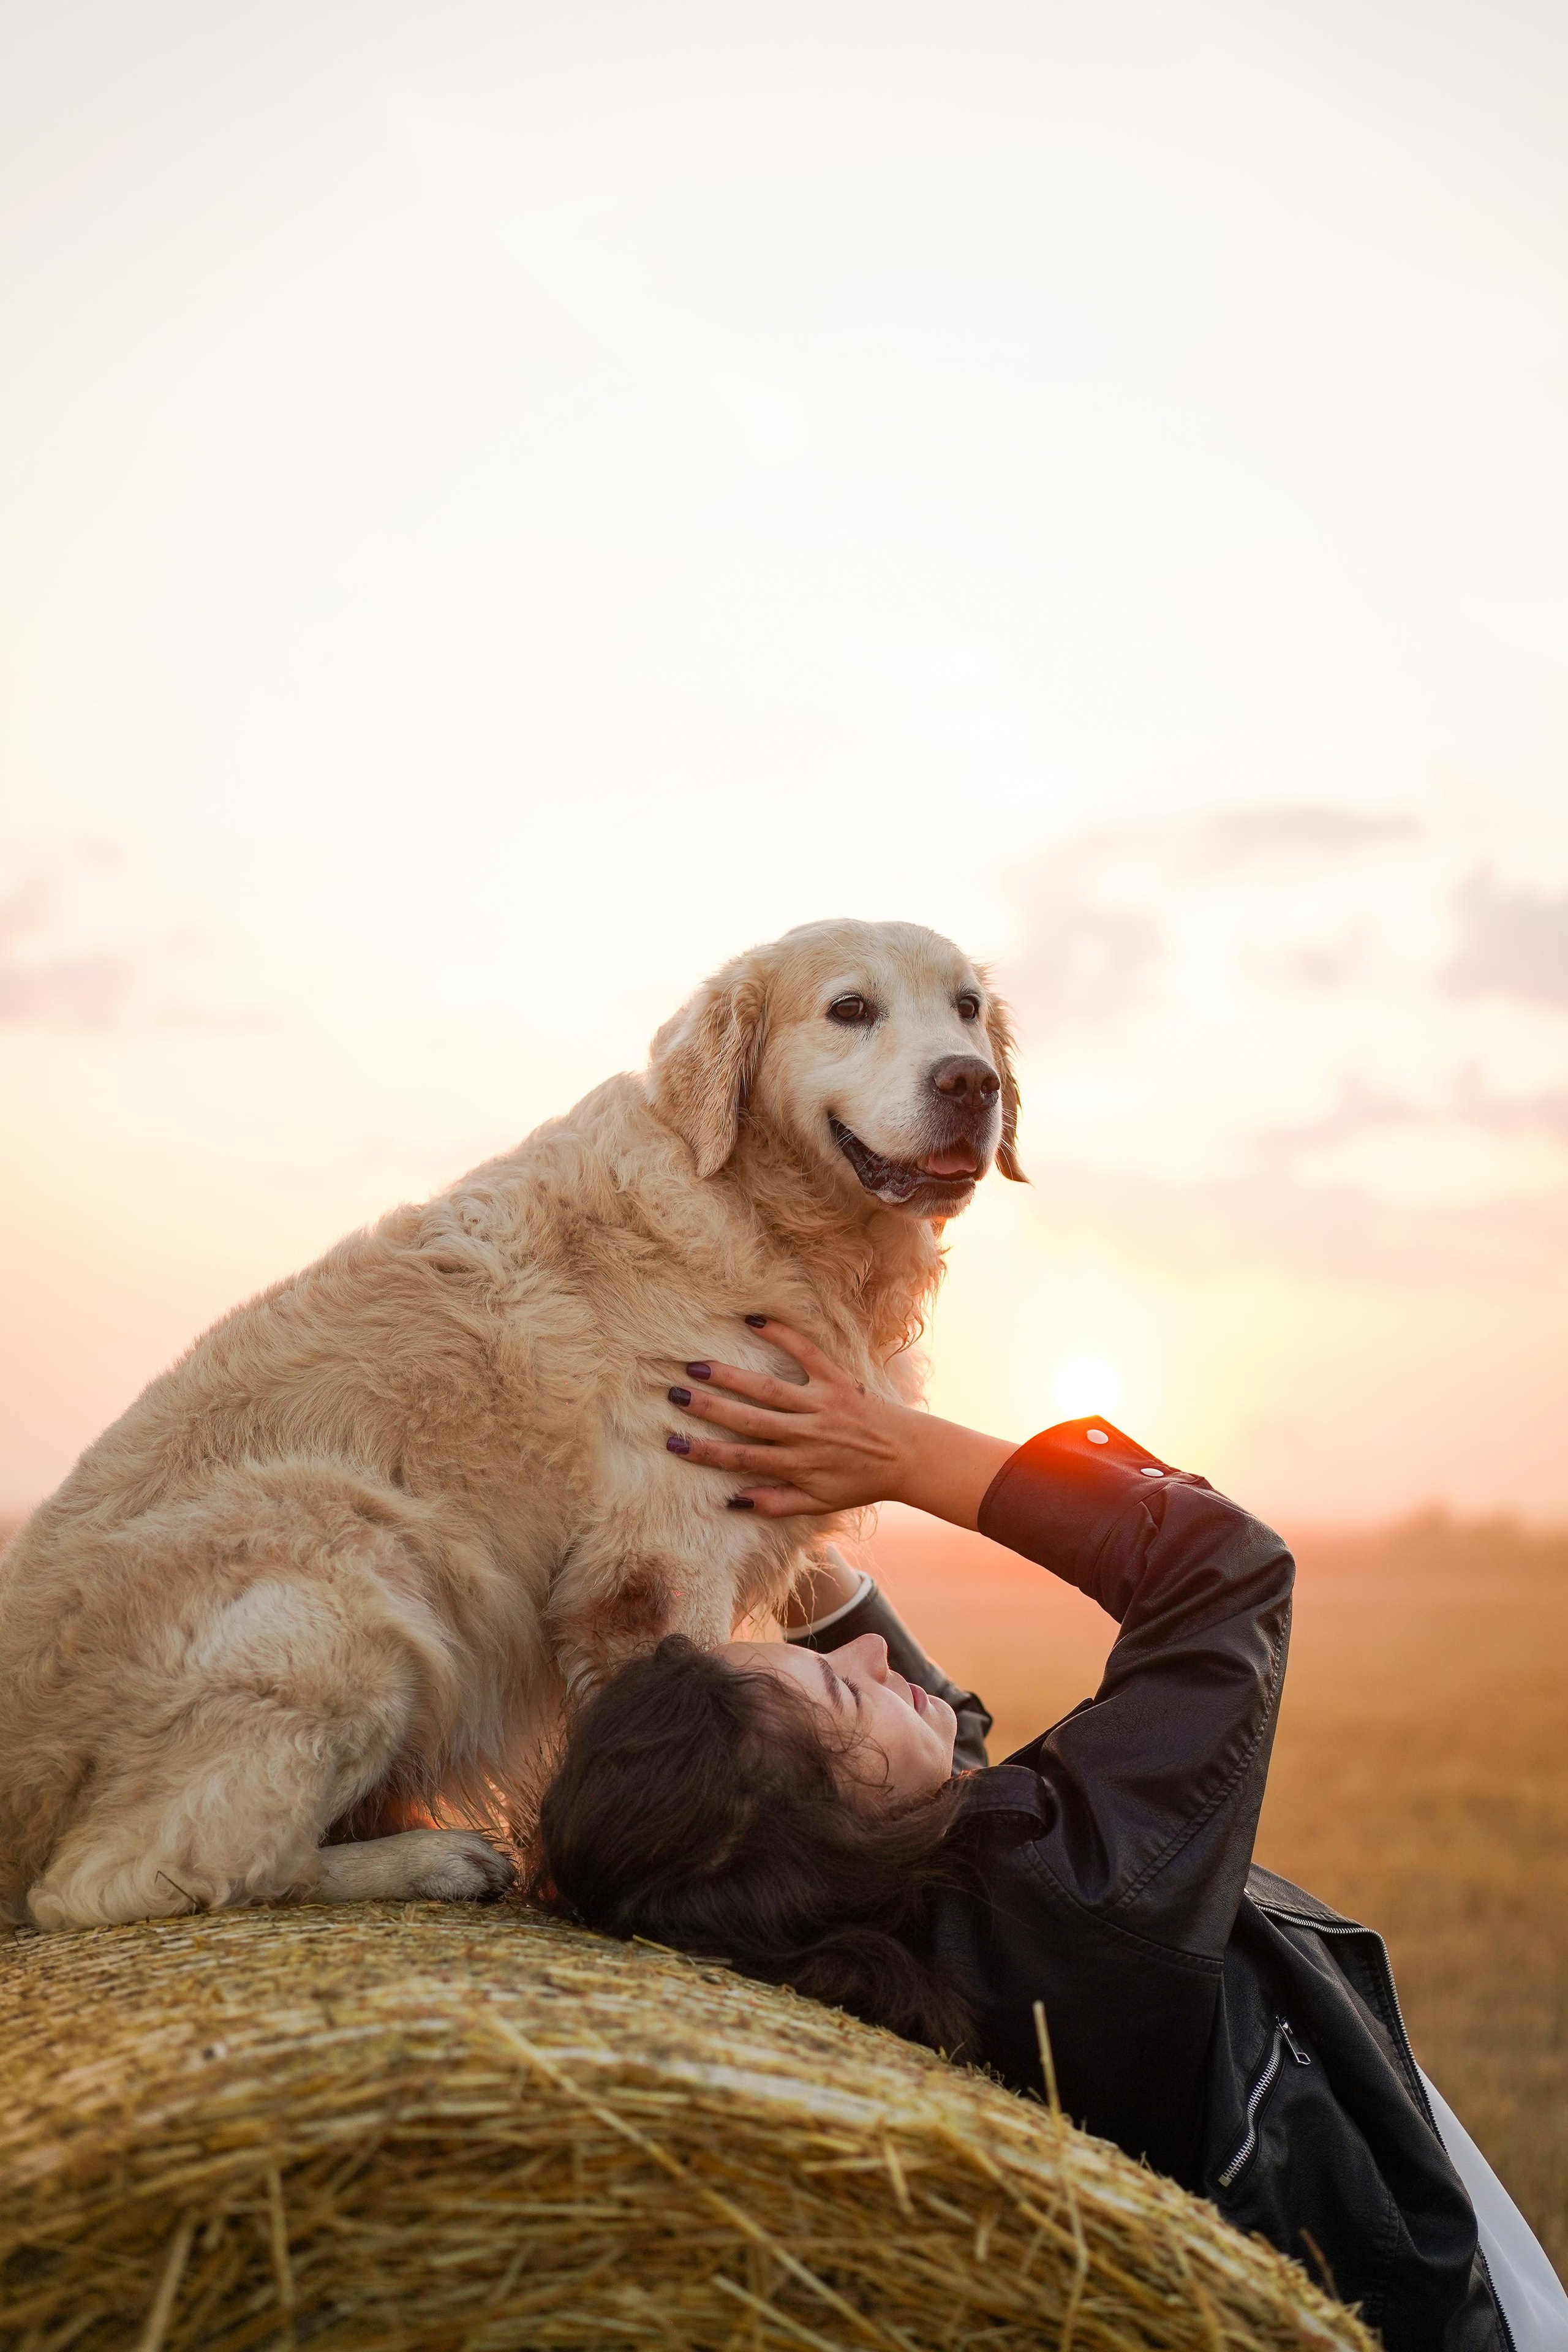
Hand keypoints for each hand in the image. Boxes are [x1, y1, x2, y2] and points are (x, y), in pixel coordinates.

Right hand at [664, 1318, 1016, 1526]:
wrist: (909, 1457)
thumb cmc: (861, 1482)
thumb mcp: (820, 1503)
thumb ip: (777, 1504)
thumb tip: (734, 1502)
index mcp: (797, 1464)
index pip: (743, 1458)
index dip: (707, 1452)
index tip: (675, 1443)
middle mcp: (805, 1433)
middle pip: (748, 1419)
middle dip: (709, 1408)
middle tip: (675, 1394)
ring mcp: (821, 1403)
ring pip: (768, 1388)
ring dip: (732, 1377)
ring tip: (698, 1366)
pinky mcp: (838, 1379)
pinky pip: (807, 1353)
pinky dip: (782, 1335)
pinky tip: (755, 1322)